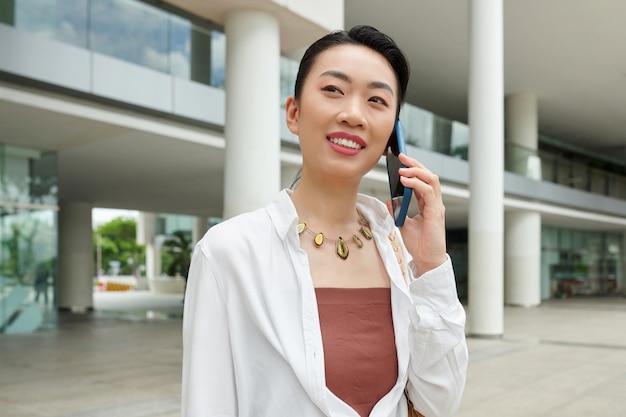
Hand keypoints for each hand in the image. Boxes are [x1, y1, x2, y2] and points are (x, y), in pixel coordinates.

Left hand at [386, 153, 447, 274]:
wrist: (426, 260)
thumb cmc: (419, 244)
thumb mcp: (403, 224)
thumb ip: (398, 211)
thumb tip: (389, 200)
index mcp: (428, 204)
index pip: (423, 180)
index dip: (413, 169)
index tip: (401, 161)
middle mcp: (434, 202)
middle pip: (429, 175)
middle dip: (415, 164)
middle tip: (402, 156)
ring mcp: (436, 206)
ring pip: (431, 180)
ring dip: (416, 171)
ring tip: (402, 169)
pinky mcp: (436, 213)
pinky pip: (428, 192)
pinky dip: (416, 184)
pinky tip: (405, 181)